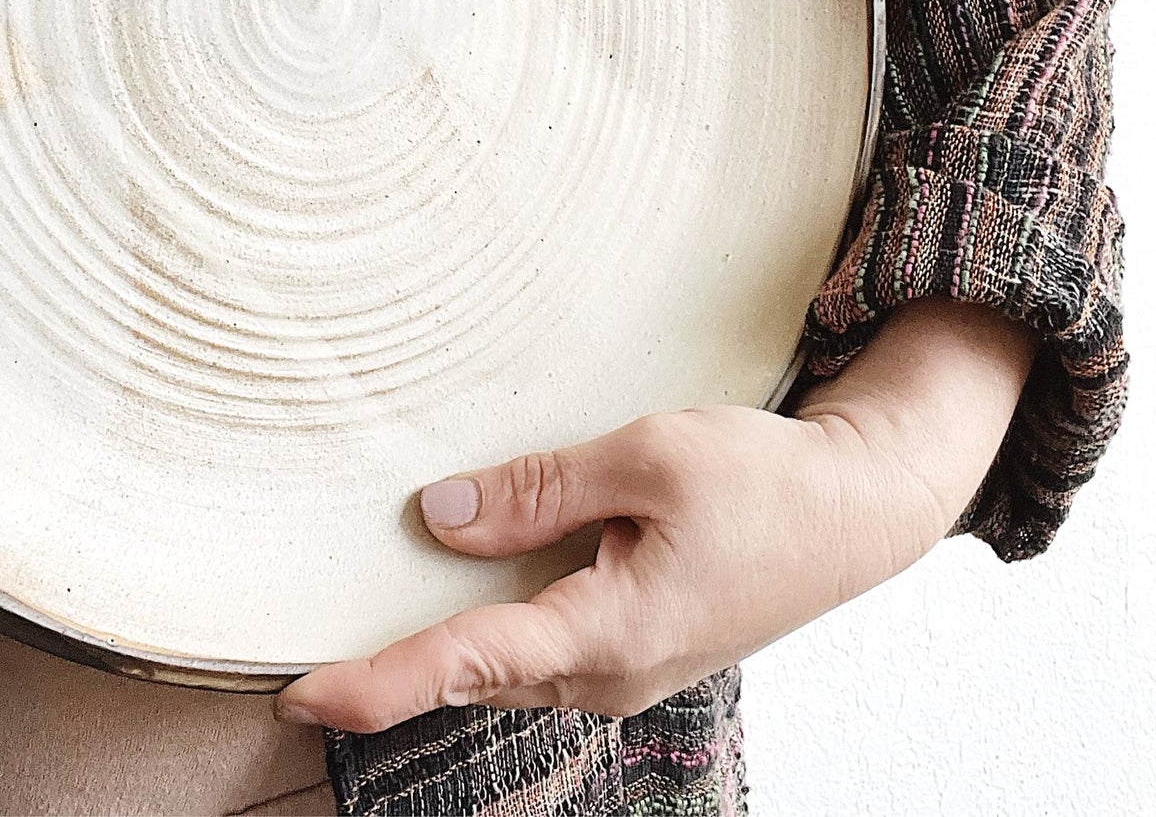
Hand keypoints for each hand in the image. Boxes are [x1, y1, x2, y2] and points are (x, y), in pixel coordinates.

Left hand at [275, 300, 1035, 731]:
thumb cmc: (764, 482)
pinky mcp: (633, 645)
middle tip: (300, 673)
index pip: (470, 661)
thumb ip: (540, 492)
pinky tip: (456, 598)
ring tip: (357, 643)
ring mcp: (624, 668)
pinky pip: (540, 648)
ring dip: (437, 655)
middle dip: (391, 675)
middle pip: (475, 676)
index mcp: (611, 631)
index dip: (382, 682)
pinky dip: (486, 634)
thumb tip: (440, 517)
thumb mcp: (647, 459)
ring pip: (505, 667)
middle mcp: (610, 671)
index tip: (304, 696)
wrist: (855, 513)